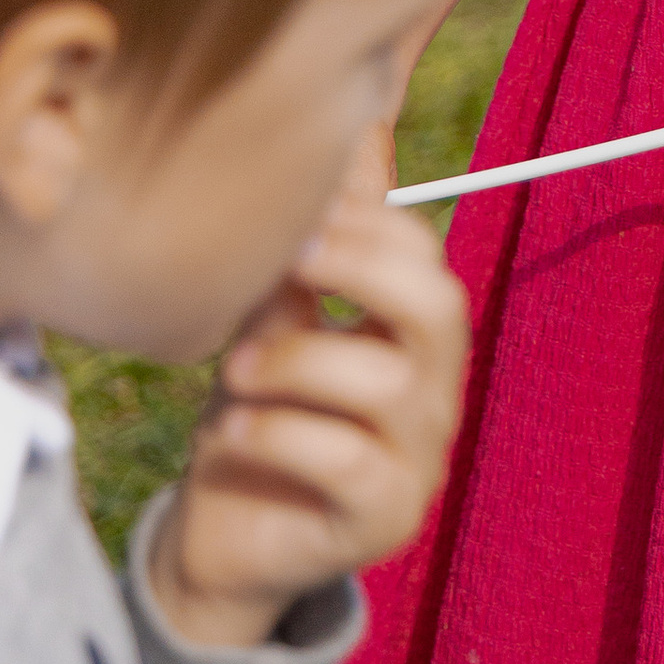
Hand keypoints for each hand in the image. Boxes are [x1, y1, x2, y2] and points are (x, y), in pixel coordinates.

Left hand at [149, 139, 467, 647]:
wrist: (223, 537)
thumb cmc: (258, 408)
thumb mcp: (277, 317)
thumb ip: (310, 246)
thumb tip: (342, 126)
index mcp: (415, 335)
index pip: (424, 256)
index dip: (361, 224)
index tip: (288, 218)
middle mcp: (435, 392)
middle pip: (439, 307)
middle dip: (356, 270)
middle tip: (285, 263)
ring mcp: (418, 459)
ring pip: (383, 385)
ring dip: (293, 363)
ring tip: (233, 372)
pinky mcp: (383, 519)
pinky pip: (346, 462)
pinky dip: (277, 434)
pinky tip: (229, 432)